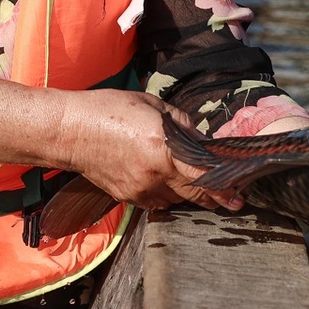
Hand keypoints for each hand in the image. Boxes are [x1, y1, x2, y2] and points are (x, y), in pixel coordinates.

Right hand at [60, 90, 243, 213]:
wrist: (70, 131)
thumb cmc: (111, 110)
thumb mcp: (154, 106)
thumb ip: (183, 125)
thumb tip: (204, 141)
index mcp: (163, 149)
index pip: (203, 175)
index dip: (224, 189)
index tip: (239, 196)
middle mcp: (154, 175)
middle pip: (194, 194)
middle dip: (213, 197)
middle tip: (231, 198)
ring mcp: (139, 190)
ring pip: (176, 199)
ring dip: (188, 192)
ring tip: (192, 180)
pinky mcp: (127, 198)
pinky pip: (157, 201)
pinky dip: (167, 194)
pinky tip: (166, 180)